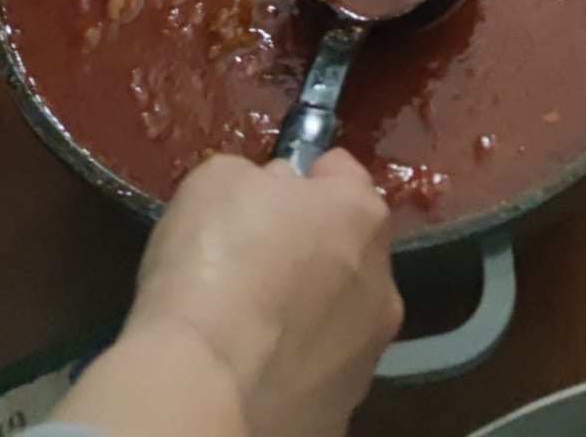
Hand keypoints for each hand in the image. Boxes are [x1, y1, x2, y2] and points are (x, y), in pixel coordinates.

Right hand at [52, 151, 401, 436]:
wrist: (202, 385)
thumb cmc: (214, 262)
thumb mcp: (218, 179)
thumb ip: (259, 180)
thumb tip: (269, 194)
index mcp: (361, 216)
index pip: (341, 173)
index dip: (302, 177)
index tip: (266, 192)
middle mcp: (382, 285)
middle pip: (348, 250)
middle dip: (309, 249)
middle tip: (253, 260)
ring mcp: (367, 357)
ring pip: (338, 317)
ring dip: (306, 313)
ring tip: (248, 324)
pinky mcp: (341, 414)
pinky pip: (316, 374)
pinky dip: (291, 368)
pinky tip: (250, 370)